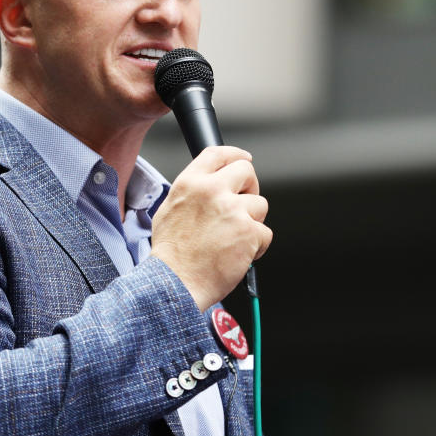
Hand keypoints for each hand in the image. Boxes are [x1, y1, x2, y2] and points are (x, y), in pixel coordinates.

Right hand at [149, 146, 271, 310]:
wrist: (176, 282)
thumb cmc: (171, 254)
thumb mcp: (169, 210)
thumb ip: (192, 192)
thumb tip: (210, 186)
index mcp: (191, 183)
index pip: (218, 154)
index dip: (235, 155)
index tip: (243, 159)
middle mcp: (212, 191)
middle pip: (247, 171)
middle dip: (250, 188)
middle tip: (243, 205)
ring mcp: (233, 210)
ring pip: (260, 204)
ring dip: (252, 221)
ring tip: (234, 238)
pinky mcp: (249, 232)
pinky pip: (265, 233)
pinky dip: (257, 245)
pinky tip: (239, 254)